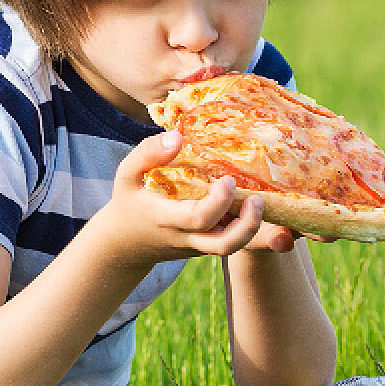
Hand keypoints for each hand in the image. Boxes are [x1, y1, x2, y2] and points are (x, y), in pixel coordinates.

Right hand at [104, 132, 267, 261]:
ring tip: (258, 202)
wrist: (125, 244)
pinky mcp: (204, 247)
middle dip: (247, 225)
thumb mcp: (126, 174)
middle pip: (224, 245)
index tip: (228, 179)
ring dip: (252, 229)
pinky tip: (250, 205)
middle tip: (257, 199)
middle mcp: (185, 236)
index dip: (219, 201)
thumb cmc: (129, 201)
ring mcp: (197, 245)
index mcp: (166, 218)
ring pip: (231, 248)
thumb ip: (146, 154)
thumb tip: (178, 137)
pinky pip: (228, 241)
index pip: (198, 218)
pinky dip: (244, 228)